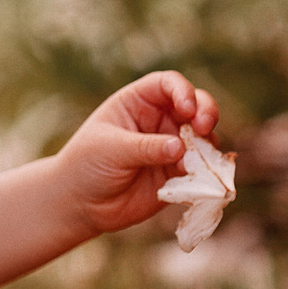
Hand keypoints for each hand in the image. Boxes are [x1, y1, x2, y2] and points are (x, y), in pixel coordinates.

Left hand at [53, 70, 219, 237]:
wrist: (81, 204)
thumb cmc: (87, 165)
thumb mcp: (111, 149)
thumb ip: (146, 147)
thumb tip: (181, 148)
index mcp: (138, 102)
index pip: (168, 85)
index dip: (183, 91)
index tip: (188, 108)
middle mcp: (160, 120)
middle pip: (196, 106)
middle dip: (206, 113)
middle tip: (204, 128)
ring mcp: (172, 147)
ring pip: (203, 138)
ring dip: (206, 147)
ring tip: (190, 164)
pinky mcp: (178, 174)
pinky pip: (201, 169)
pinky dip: (204, 172)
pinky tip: (193, 181)